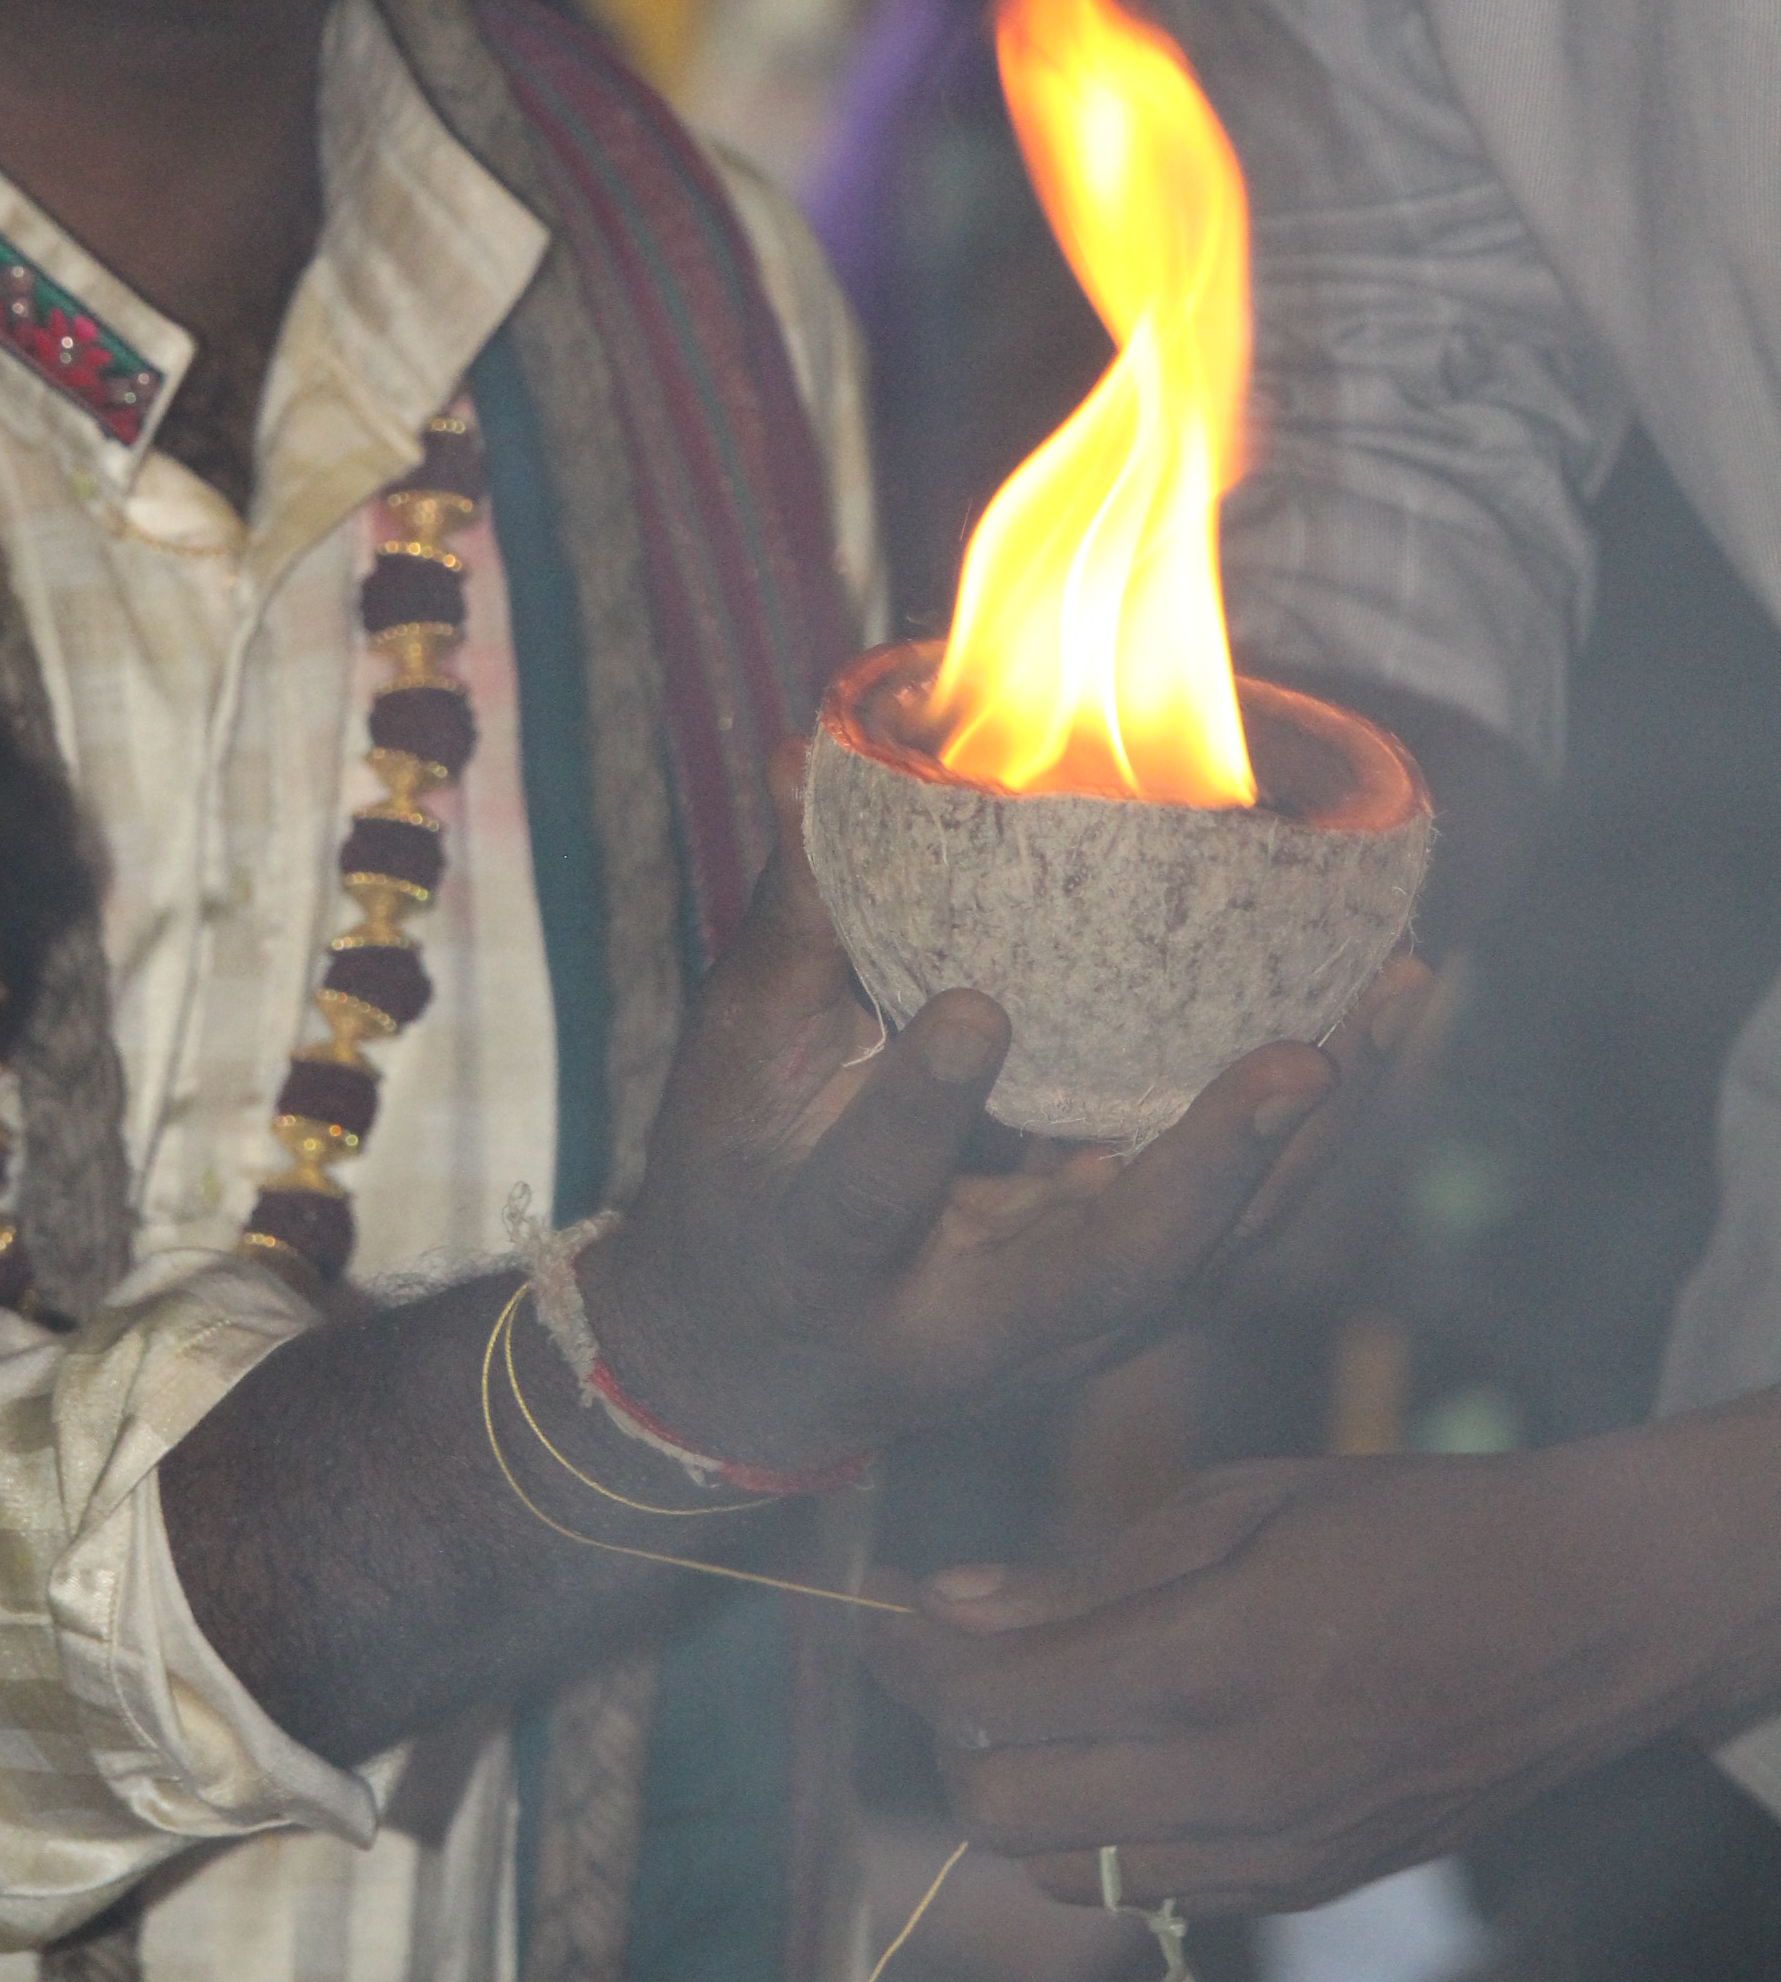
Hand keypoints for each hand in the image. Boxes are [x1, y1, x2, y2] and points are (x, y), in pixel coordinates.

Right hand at [579, 749, 1430, 1478]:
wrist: (755, 1370)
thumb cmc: (737, 1188)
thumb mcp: (734, 1065)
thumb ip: (793, 921)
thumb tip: (811, 758)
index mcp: (829, 1256)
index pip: (871, 1192)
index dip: (923, 1112)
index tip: (973, 1012)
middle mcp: (960, 1327)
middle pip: (1110, 1273)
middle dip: (1213, 1170)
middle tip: (1303, 1060)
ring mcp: (1062, 1337)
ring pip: (1213, 1256)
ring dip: (1313, 1137)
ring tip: (1393, 993)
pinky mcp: (1126, 1312)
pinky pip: (1243, 1226)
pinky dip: (1316, 1129)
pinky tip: (1375, 1020)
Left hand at [866, 1407, 1780, 1916]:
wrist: (1576, 1619)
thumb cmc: (1402, 1523)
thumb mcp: (1237, 1503)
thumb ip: (1086, 1571)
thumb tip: (949, 1601)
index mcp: (1218, 1657)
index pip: (1002, 1693)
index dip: (914, 1656)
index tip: (882, 1615)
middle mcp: (1239, 1781)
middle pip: (1007, 1811)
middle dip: (950, 1736)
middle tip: (946, 1660)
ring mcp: (1278, 1854)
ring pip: (1068, 1870)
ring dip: (1023, 1792)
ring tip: (1033, 1702)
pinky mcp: (1309, 1888)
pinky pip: (1156, 1891)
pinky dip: (1108, 1833)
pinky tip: (1125, 1750)